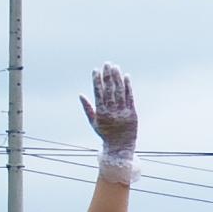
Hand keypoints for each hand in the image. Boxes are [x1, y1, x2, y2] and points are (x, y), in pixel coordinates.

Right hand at [79, 63, 138, 183]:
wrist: (120, 148)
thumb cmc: (105, 134)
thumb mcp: (94, 123)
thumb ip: (87, 108)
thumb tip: (80, 95)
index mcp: (101, 113)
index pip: (98, 93)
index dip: (97, 81)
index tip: (95, 70)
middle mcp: (112, 112)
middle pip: (109, 90)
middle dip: (107, 76)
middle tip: (106, 63)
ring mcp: (123, 112)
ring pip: (120, 92)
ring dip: (117, 78)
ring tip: (115, 67)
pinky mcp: (133, 113)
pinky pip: (130, 97)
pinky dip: (128, 86)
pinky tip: (126, 76)